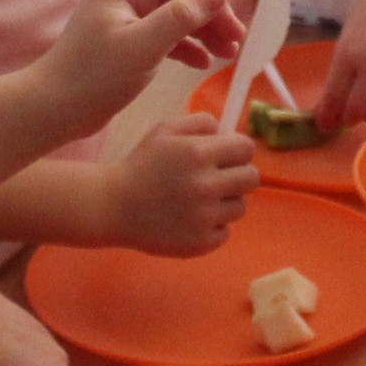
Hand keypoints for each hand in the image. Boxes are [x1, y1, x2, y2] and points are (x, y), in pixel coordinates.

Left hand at [40, 0, 243, 122]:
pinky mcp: (127, 46)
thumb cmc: (94, 76)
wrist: (53, 110)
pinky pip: (165, 38)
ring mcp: (126, 22)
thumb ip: (181, 17)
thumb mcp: (143, 46)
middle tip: (237, 38)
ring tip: (229, 53)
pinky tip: (204, 64)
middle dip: (212, 11)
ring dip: (204, 31)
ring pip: (176, 16)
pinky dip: (187, 47)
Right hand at [93, 115, 259, 254]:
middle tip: (218, 179)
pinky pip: (225, 232)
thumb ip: (199, 122)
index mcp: (199, 153)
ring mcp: (204, 217)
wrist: (113, 206)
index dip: (238, 150)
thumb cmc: (141, 165)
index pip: (246, 149)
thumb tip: (226, 131)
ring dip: (226, 202)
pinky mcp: (200, 242)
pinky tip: (191, 220)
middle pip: (252, 178)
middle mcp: (206, 185)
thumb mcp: (164, 131)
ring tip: (201, 201)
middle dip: (238, 175)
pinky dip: (212, 227)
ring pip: (241, 207)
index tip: (228, 156)